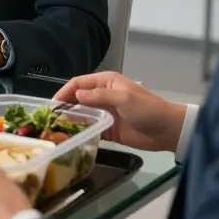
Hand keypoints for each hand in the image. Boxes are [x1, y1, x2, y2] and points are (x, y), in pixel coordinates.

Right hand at [53, 72, 186, 152]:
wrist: (167, 130)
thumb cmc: (147, 109)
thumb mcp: (124, 98)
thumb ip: (99, 96)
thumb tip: (77, 95)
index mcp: (106, 82)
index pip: (79, 83)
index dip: (65, 91)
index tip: (53, 104)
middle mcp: (102, 95)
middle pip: (78, 98)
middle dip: (65, 106)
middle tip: (51, 118)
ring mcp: (104, 113)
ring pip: (82, 114)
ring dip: (71, 120)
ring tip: (57, 129)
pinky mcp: (108, 129)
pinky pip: (90, 128)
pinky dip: (81, 131)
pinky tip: (72, 137)